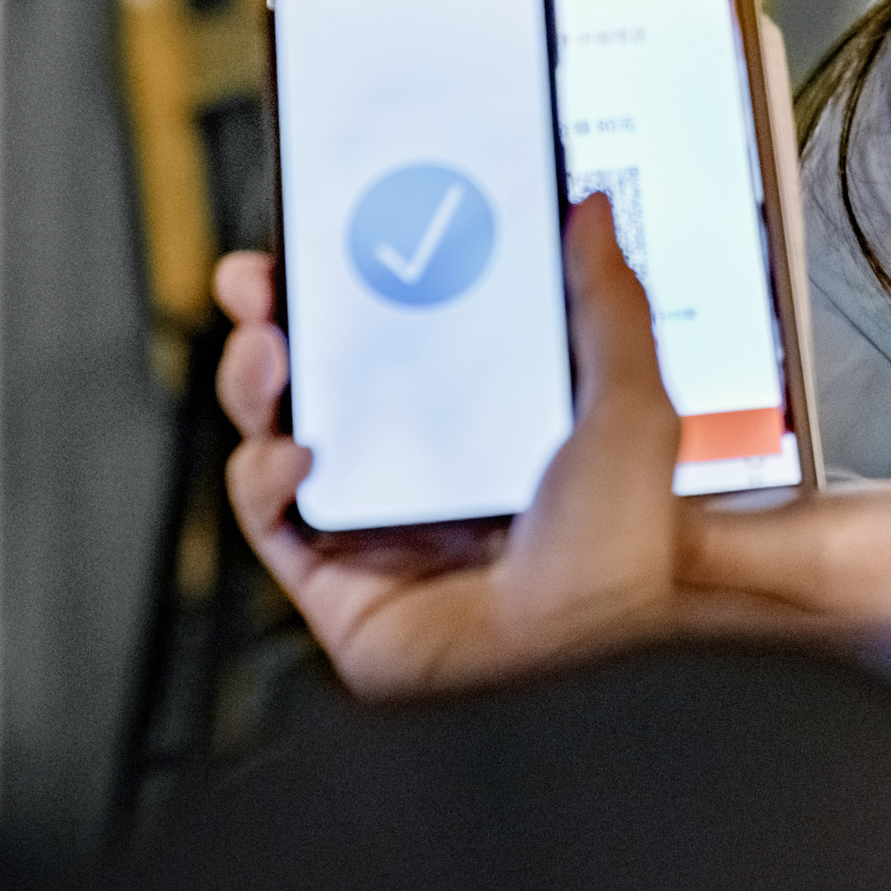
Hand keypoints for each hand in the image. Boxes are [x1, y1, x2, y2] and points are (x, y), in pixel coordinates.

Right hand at [216, 199, 687, 696]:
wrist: (572, 678)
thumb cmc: (617, 570)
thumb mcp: (631, 410)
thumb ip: (607, 306)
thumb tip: (591, 213)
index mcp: (496, 417)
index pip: (416, 326)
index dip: (370, 272)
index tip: (344, 220)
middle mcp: (429, 463)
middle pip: (331, 369)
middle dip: (284, 312)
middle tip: (261, 276)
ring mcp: (376, 518)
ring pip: (284, 429)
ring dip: (259, 378)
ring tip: (268, 350)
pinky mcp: (334, 575)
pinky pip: (271, 516)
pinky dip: (262, 476)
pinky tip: (293, 456)